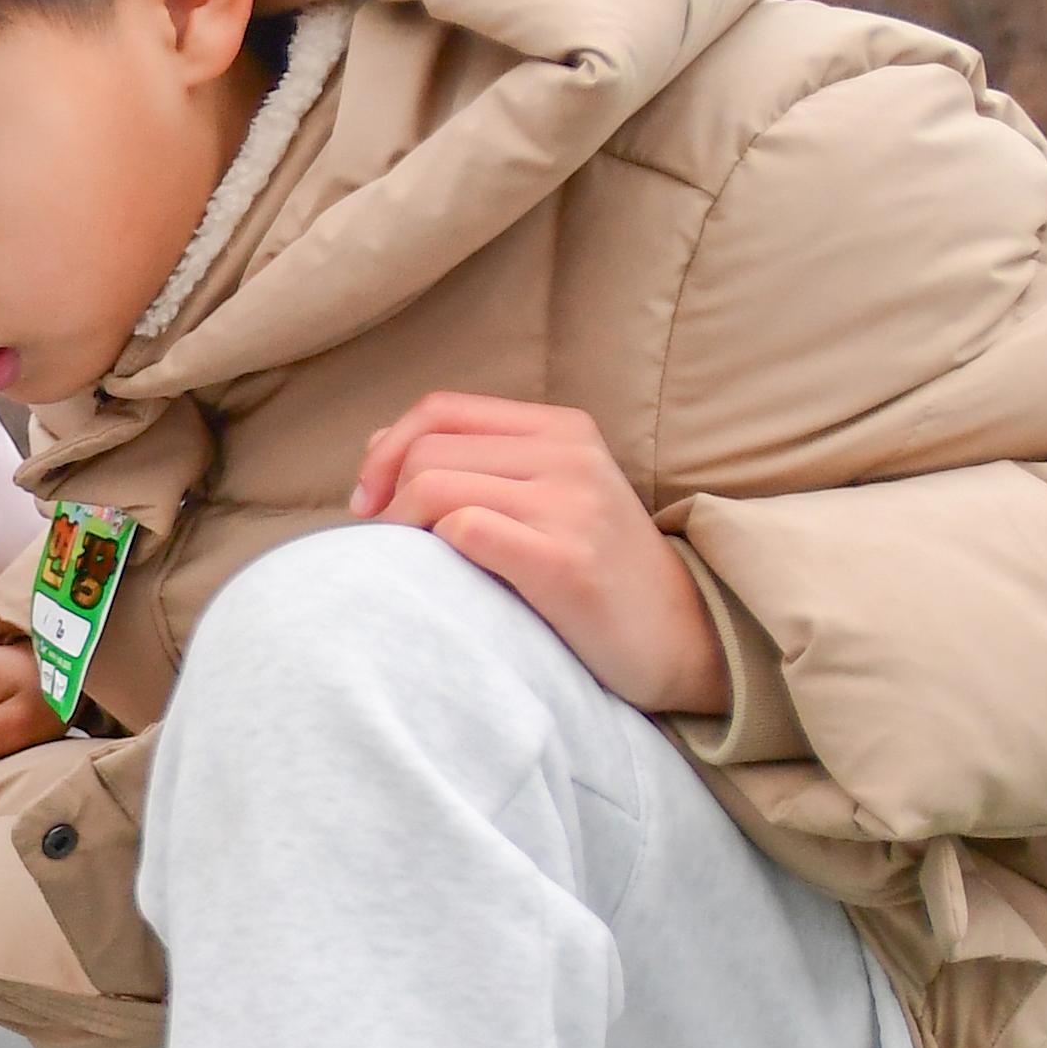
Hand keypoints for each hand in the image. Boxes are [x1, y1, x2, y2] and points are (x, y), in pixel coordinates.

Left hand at [351, 393, 730, 717]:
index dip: (385, 449)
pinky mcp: (565, 561)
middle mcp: (569, 455)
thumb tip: (379, 442)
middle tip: (379, 546)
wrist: (679, 639)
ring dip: (398, 530)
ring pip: (435, 487)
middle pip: (428, 449)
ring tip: (403, 566)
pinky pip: (464, 530)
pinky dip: (433, 553)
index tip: (367, 500)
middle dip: (383, 496)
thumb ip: (475, 463)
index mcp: (563, 429)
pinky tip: (440, 582)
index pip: (441, 408)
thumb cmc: (596, 573)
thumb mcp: (550, 496)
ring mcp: (571, 505)